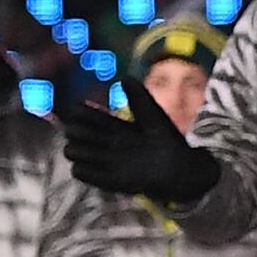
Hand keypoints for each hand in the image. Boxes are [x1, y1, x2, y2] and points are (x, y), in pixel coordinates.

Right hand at [56, 87, 219, 208]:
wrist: (181, 168)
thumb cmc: (167, 140)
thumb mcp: (152, 115)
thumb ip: (139, 97)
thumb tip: (124, 78)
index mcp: (116, 127)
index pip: (89, 117)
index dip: (81, 112)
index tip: (77, 108)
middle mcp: (108, 143)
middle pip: (78, 134)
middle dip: (75, 131)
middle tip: (79, 131)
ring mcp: (108, 161)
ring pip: (76, 153)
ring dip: (76, 150)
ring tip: (88, 150)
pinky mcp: (110, 179)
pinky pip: (85, 174)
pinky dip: (82, 170)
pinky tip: (83, 167)